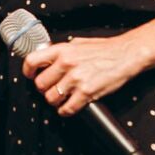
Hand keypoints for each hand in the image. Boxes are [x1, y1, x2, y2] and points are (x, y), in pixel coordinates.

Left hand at [23, 34, 147, 116]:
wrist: (126, 54)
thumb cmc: (105, 49)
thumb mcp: (78, 43)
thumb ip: (62, 50)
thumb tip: (48, 56)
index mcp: (62, 50)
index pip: (32, 61)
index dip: (28, 71)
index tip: (30, 76)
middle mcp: (66, 64)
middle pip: (40, 84)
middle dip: (44, 90)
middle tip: (51, 89)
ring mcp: (76, 78)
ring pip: (51, 98)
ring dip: (55, 101)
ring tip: (61, 99)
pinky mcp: (87, 92)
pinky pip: (67, 108)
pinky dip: (65, 111)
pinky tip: (69, 107)